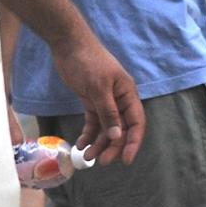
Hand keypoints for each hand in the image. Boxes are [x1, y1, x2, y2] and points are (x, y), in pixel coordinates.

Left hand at [60, 34, 145, 166]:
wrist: (69, 45)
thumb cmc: (88, 62)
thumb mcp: (98, 87)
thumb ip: (108, 112)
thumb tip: (117, 136)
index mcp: (128, 95)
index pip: (136, 123)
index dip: (133, 142)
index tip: (126, 160)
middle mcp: (119, 100)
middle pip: (121, 129)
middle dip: (112, 146)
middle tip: (101, 161)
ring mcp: (105, 101)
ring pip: (106, 128)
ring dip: (98, 143)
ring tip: (86, 156)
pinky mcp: (91, 101)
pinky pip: (93, 122)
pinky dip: (88, 134)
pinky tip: (81, 144)